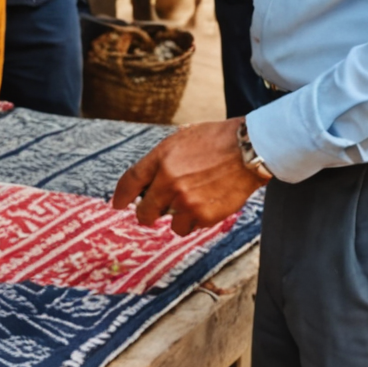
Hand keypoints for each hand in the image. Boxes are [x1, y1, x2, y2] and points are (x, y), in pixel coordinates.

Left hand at [111, 119, 266, 235]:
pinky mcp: (204, 215)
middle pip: (145, 210)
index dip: (121, 195)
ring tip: (191, 205)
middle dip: (145, 214)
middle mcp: (170, 181)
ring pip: (170, 223)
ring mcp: (186, 201)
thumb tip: (146, 183)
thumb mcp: (182, 139)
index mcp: (162, 158)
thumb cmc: (217, 140)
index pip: (131, 181)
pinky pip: (190, 227)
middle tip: (150, 215)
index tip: (117, 204)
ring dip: (176, 217)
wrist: (250, 149)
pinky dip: (195, 221)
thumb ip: (162, 160)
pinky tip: (206, 206)